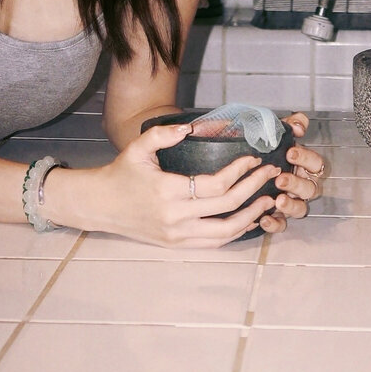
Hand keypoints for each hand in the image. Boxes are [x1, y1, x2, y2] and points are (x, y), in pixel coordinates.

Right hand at [98, 122, 281, 246]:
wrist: (99, 205)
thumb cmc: (121, 173)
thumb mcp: (138, 147)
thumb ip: (163, 134)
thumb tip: (190, 126)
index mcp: (168, 192)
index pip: (215, 186)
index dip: (239, 172)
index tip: (253, 158)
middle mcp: (175, 218)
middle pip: (227, 208)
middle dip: (254, 189)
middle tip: (270, 174)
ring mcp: (177, 235)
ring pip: (225, 232)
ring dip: (251, 216)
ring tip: (267, 199)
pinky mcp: (176, 245)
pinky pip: (213, 243)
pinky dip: (235, 233)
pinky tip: (248, 219)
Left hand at [260, 112, 327, 235]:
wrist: (239, 167)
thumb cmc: (264, 148)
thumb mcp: (275, 131)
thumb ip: (290, 124)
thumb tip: (299, 126)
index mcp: (304, 165)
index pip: (316, 163)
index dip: (306, 159)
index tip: (290, 153)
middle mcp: (301, 185)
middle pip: (310, 189)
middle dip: (296, 184)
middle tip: (280, 179)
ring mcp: (291, 202)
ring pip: (301, 209)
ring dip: (291, 206)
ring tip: (278, 201)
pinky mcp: (277, 216)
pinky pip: (282, 225)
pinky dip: (275, 224)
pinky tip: (264, 219)